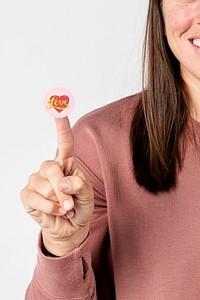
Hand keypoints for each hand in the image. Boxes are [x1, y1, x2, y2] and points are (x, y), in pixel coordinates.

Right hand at [20, 117, 93, 255]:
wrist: (70, 227)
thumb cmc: (80, 207)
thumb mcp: (87, 196)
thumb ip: (79, 186)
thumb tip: (62, 181)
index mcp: (67, 163)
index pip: (64, 142)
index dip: (62, 126)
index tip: (59, 108)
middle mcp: (50, 168)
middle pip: (52, 168)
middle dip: (63, 189)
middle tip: (70, 204)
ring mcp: (36, 180)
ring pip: (45, 186)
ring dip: (58, 202)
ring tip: (65, 209)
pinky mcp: (27, 194)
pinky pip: (36, 199)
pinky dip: (49, 209)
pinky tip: (55, 212)